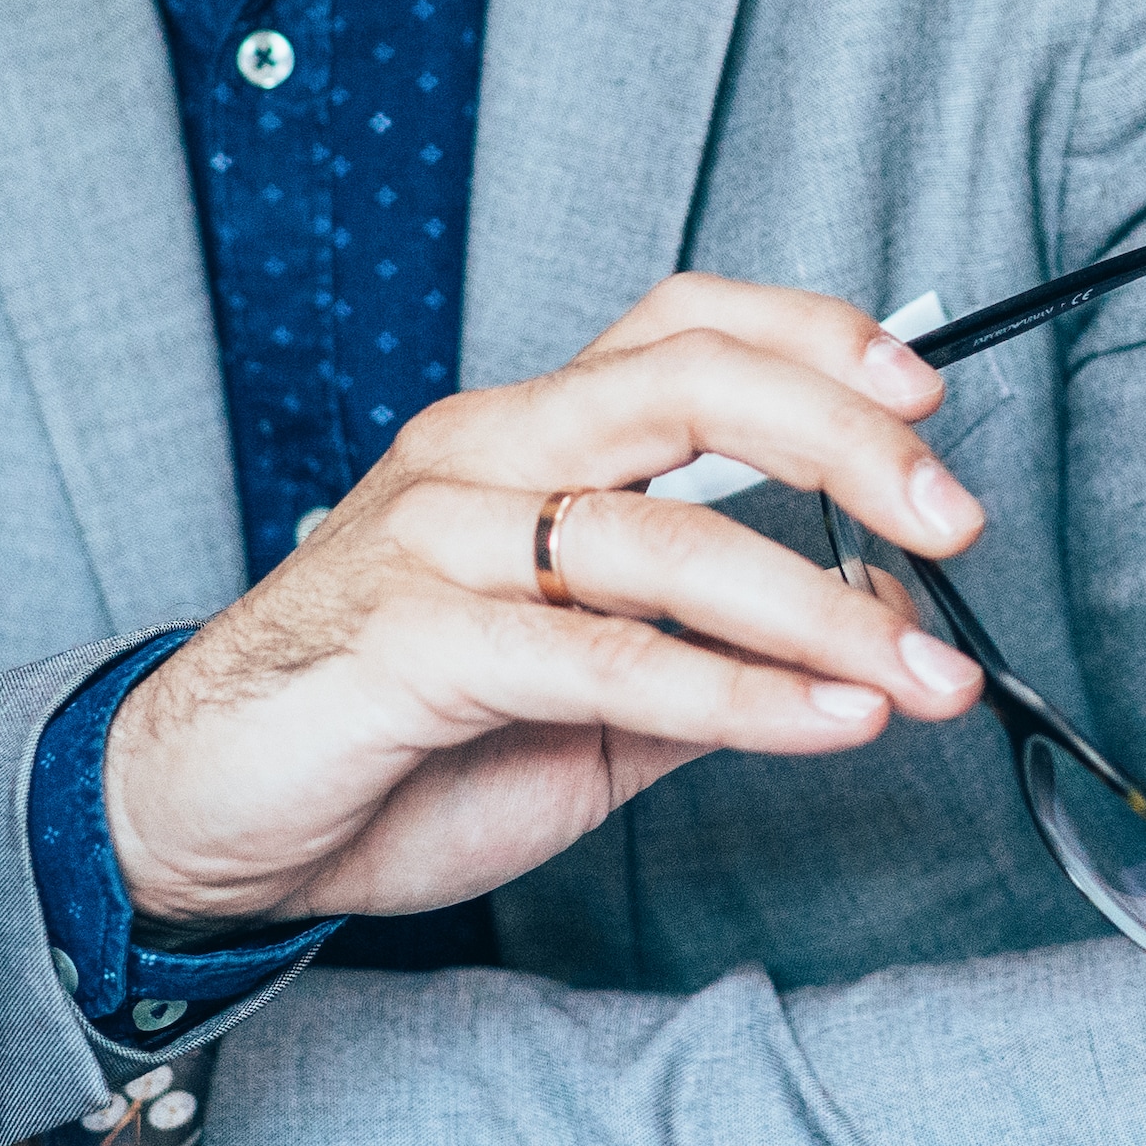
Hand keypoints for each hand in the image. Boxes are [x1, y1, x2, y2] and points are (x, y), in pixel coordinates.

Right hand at [100, 276, 989, 926]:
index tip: (926, 392)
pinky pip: (601, 657)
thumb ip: (715, 651)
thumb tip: (874, 626)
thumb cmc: (390, 739)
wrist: (192, 819)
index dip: (810, 338)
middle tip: (953, 515)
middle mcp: (479, 455)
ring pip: (659, 532)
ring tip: (924, 675)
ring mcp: (435, 543)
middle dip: (844, 438)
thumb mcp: (589, 695)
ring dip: (819, 607)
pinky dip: (736, 692)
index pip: (681, 326)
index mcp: (522, 436)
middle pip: (686, 383)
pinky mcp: (407, 646)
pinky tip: (829, 719)